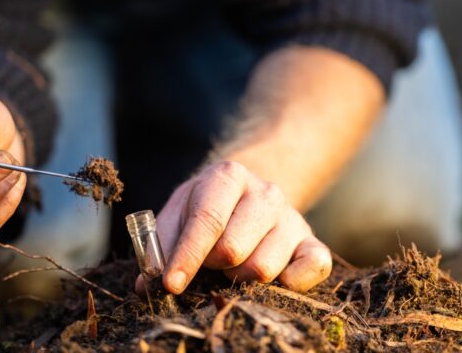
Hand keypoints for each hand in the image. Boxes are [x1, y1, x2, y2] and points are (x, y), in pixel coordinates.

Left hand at [136, 161, 331, 293]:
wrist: (249, 192)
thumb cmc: (206, 207)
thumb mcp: (178, 212)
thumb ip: (160, 245)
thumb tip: (148, 284)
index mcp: (228, 176)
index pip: (207, 220)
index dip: (187, 257)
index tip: (171, 284)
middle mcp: (266, 193)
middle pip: (234, 249)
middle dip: (213, 266)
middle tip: (209, 262)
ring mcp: (292, 217)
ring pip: (264, 268)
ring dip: (240, 278)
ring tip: (234, 267)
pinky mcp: (311, 241)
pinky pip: (313, 268)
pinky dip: (291, 283)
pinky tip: (273, 279)